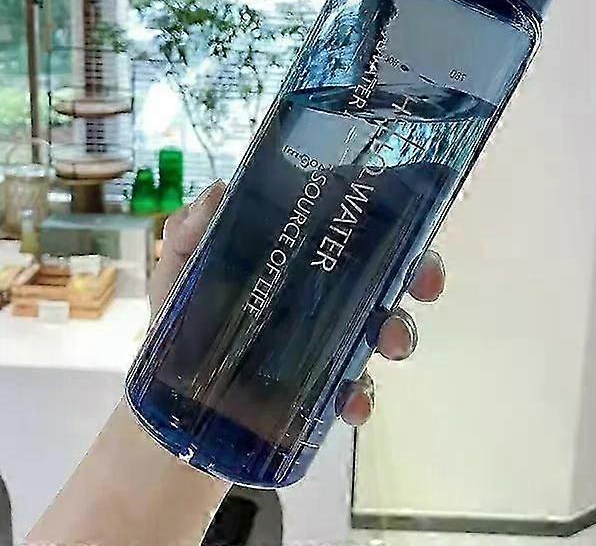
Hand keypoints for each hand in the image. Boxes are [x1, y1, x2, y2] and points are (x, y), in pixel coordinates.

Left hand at [151, 179, 445, 427]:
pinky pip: (357, 388)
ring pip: (385, 324)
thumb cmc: (179, 320)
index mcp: (297, 249)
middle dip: (419, 269)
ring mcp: (330, 336)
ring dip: (401, 330)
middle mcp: (323, 286)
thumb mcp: (178, 268)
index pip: (350, 215)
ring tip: (392, 344)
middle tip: (425, 279)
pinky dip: (363, 395)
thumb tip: (218, 191)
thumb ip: (189, 232)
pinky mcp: (325, 385)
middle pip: (388, 268)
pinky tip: (351, 403)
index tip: (406, 203)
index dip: (387, 204)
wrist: (170, 401)